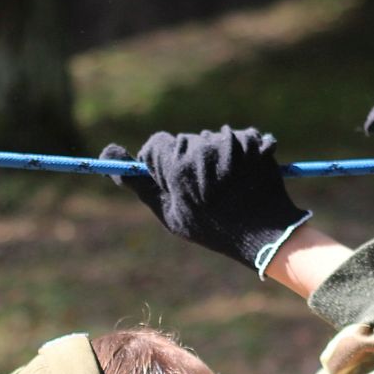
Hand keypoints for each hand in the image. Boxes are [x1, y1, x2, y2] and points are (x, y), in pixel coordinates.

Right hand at [104, 128, 309, 273]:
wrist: (266, 234)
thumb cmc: (212, 228)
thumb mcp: (169, 211)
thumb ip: (139, 182)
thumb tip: (107, 152)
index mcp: (178, 165)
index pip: (157, 144)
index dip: (163, 163)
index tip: (173, 181)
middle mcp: (204, 148)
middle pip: (184, 142)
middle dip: (190, 160)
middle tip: (204, 189)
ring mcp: (232, 143)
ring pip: (211, 140)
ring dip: (216, 158)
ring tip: (227, 186)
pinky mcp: (255, 141)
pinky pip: (237, 139)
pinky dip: (240, 154)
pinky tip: (244, 178)